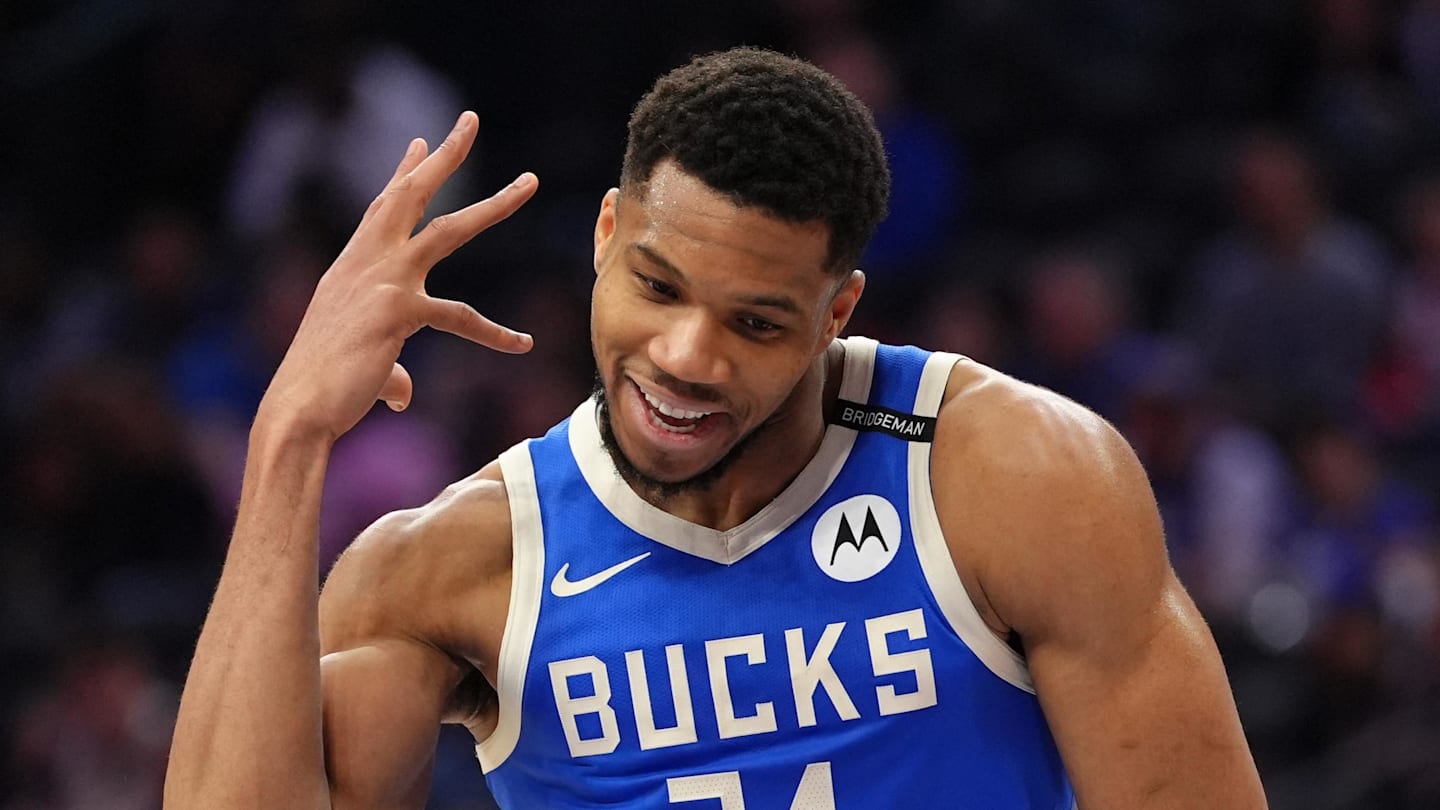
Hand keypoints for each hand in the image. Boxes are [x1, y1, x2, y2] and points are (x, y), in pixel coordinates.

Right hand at [258, 111, 537, 442]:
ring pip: (449, 230)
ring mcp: (384, 281)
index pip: (383, 207)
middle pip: (412, 195)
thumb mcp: (361, 367)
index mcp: (352, 265)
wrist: (298, 407)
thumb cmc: (322, 389)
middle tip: (469, 121)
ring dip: (493, 204)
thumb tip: (403, 395)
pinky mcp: (399, 310)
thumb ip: (390, 374)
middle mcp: (366, 262)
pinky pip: (461, 317)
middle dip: (443, 155)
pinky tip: (522, 344)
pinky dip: (495, 334)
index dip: (404, 173)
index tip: (421, 142)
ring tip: (527, 182)